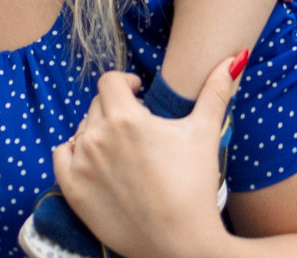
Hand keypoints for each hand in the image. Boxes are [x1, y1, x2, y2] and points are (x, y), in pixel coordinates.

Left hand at [53, 55, 243, 257]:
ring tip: (121, 147)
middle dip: (115, 108)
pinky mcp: (73, 190)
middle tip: (137, 127)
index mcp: (125, 118)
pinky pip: (61, 155)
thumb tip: (235, 57)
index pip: (111, 81)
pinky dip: (74, 153)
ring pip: (81, 130)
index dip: (126, 83)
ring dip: (97, 131)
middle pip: (97, 105)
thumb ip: (215, 91)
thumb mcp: (205, 134)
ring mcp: (82, 164)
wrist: (181, 244)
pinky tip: (95, 160)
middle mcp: (97, 137)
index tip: (140, 95)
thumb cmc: (195, 187)